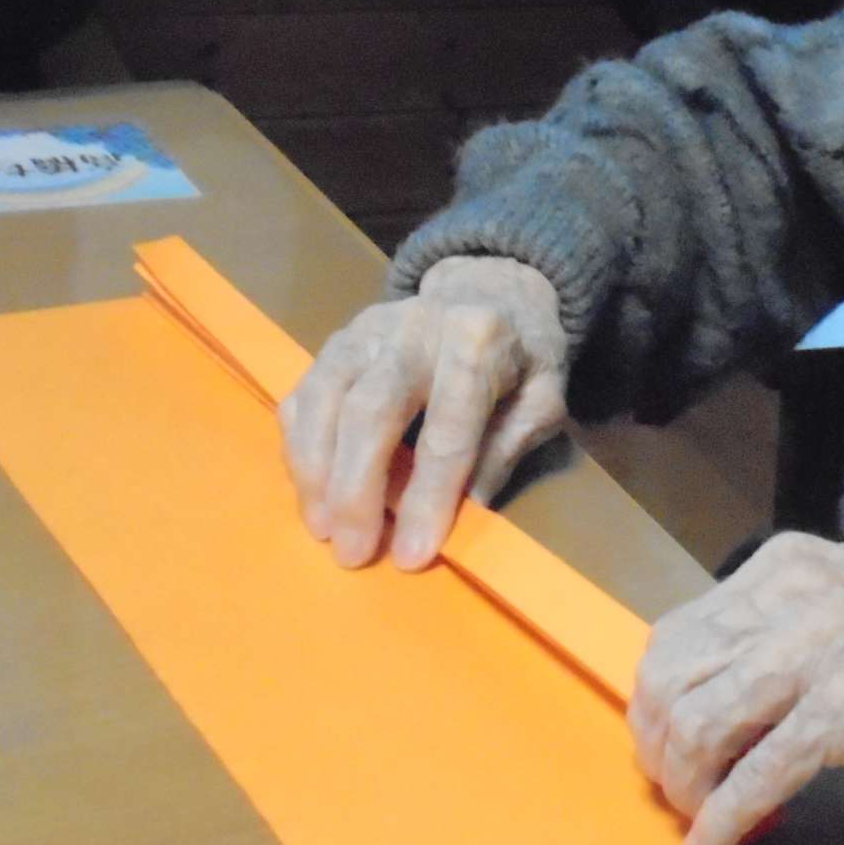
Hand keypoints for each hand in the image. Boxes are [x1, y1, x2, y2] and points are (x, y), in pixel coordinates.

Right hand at [278, 256, 567, 570]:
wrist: (490, 288)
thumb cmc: (521, 357)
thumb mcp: (543, 399)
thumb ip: (508, 448)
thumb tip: (467, 510)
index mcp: (478, 342)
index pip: (448, 430)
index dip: (429, 497)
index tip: (414, 556)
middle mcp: (415, 329)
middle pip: (371, 410)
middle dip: (357, 489)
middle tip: (353, 553)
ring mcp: (366, 331)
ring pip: (325, 400)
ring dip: (317, 472)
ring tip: (323, 529)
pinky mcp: (335, 342)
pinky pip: (304, 395)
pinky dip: (300, 447)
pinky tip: (310, 490)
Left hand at [629, 532, 843, 844]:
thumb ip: (777, 627)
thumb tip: (702, 686)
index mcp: (787, 567)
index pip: (676, 634)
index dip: (652, 702)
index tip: (661, 745)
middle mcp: (798, 596)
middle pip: (674, 678)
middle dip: (657, 748)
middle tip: (674, 789)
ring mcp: (827, 649)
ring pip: (703, 721)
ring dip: (685, 784)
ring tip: (697, 814)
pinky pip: (763, 770)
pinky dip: (726, 815)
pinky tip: (714, 843)